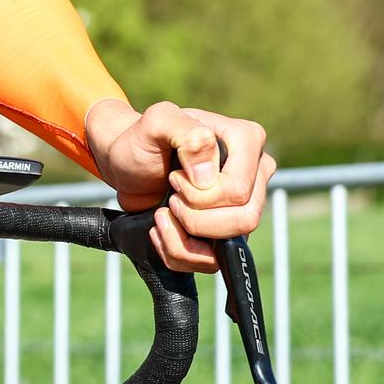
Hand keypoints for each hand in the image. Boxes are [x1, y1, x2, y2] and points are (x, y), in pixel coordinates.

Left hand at [84, 99, 274, 273]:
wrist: (129, 164)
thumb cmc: (143, 139)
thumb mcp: (157, 122)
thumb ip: (186, 133)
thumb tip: (208, 177)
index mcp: (246, 140)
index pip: (238, 190)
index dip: (200, 195)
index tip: (174, 178)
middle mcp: (254, 172)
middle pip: (244, 219)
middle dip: (195, 217)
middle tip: (171, 198)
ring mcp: (244, 204)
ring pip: (231, 244)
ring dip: (186, 237)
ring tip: (165, 213)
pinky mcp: (227, 230)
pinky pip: (213, 261)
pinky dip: (180, 251)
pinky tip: (164, 229)